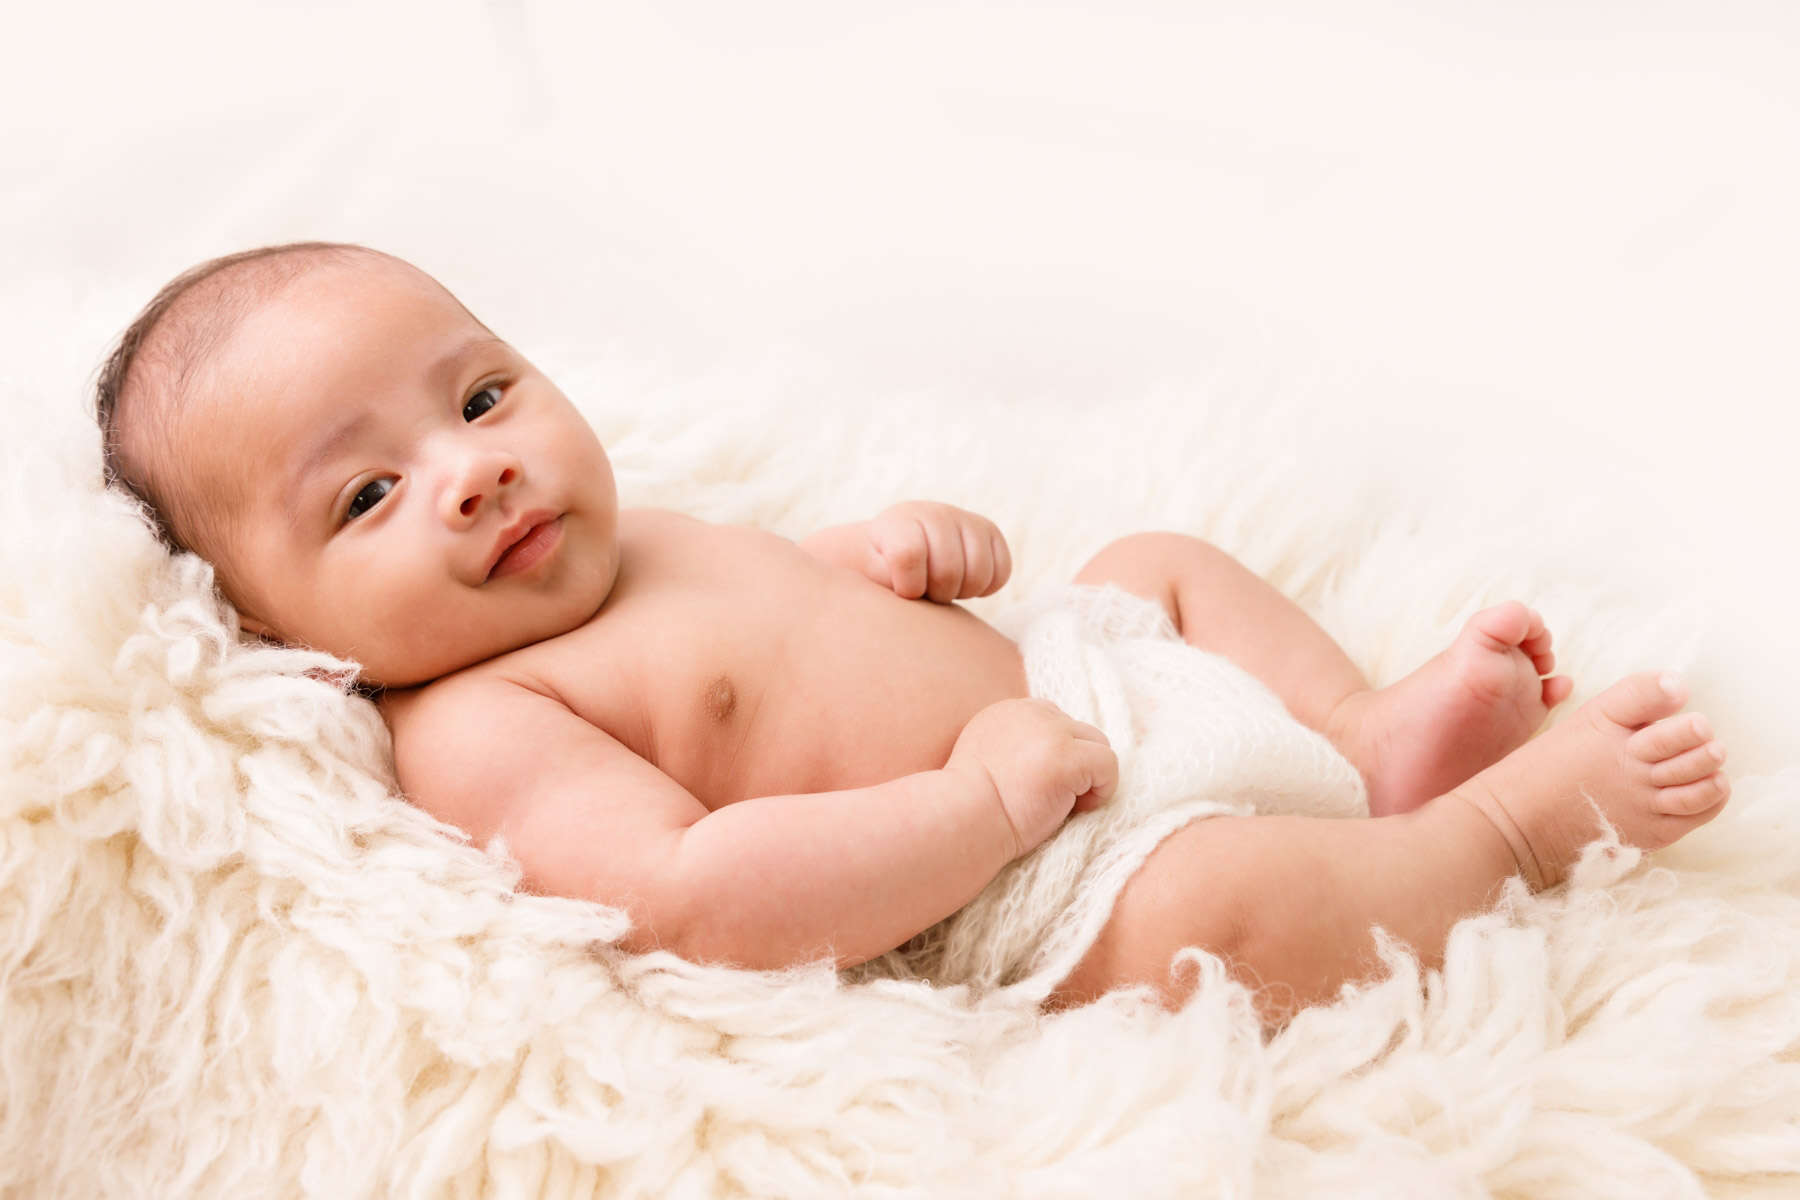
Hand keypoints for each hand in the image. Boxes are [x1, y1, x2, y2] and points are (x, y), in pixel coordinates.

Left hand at [865, 501, 1011, 602]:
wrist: (897, 552)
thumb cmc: (879, 571)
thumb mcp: (867, 576)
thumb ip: (881, 581)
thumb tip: (905, 591)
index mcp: (900, 522)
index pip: (909, 556)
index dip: (908, 586)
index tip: (901, 590)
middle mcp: (936, 513)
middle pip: (949, 571)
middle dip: (936, 593)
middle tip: (924, 590)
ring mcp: (966, 521)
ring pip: (978, 574)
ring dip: (961, 591)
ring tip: (942, 586)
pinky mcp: (991, 534)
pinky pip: (1001, 573)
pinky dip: (985, 588)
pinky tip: (964, 583)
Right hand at [945, 698, 1117, 858]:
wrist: (961, 821)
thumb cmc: (970, 806)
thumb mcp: (986, 758)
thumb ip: (1015, 745)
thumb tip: (1051, 758)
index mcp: (1008, 711)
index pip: (1055, 722)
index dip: (1056, 756)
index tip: (1037, 786)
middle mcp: (1032, 711)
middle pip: (1080, 733)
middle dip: (1074, 766)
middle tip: (1049, 800)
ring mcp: (1052, 732)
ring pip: (1098, 746)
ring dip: (1088, 778)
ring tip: (1061, 806)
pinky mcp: (1068, 756)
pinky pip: (1108, 766)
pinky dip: (1101, 792)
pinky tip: (1072, 810)